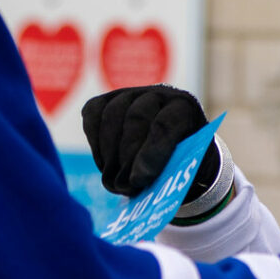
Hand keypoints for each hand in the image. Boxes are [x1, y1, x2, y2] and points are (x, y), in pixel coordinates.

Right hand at [81, 84, 216, 197]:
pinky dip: (95, 142)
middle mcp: (159, 94)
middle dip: (127, 155)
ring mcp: (131, 93)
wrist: (171, 150)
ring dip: (109, 153)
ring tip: (114, 181)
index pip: (165, 124)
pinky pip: (92, 115)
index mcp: (185, 109)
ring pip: (111, 115)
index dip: (150, 152)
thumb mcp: (186, 170)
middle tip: (124, 185)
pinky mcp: (107, 100)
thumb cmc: (181, 164)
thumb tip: (136, 181)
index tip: (139, 179)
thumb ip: (170, 174)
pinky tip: (104, 164)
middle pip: (135, 117)